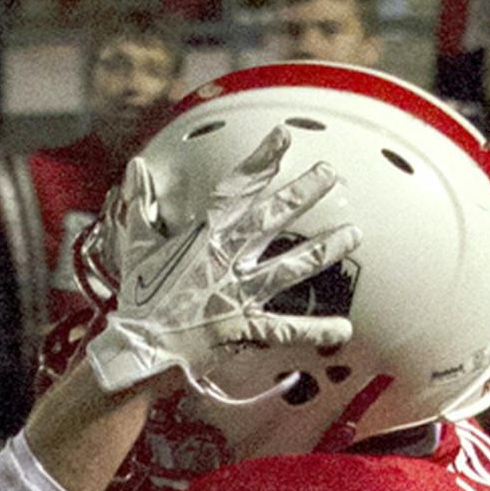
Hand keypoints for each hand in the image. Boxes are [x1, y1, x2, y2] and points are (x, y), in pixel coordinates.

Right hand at [81, 126, 359, 396]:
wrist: (136, 353)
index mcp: (202, 238)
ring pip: (290, 266)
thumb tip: (136, 166)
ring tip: (353, 234)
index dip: (260, 162)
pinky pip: (285, 329)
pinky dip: (314, 331)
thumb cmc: (137, 302)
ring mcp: (238, 294)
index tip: (283, 136)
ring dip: (324, 249)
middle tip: (331, 173)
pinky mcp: (244, 329)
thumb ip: (140, 206)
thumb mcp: (136, 249)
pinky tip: (343, 329)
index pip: (235, 190)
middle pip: (271, 218)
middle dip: (303, 193)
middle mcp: (226, 260)